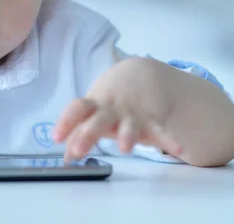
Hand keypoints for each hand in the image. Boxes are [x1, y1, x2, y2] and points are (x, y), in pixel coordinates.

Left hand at [52, 58, 183, 159]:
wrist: (142, 74)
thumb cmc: (109, 100)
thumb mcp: (93, 111)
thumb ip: (79, 133)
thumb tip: (65, 159)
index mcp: (94, 105)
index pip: (77, 109)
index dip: (66, 122)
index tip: (56, 138)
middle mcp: (111, 109)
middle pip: (98, 120)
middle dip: (88, 134)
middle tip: (76, 150)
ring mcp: (132, 113)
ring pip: (129, 125)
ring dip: (126, 135)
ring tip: (124, 148)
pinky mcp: (153, 119)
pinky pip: (161, 130)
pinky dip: (170, 139)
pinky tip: (177, 149)